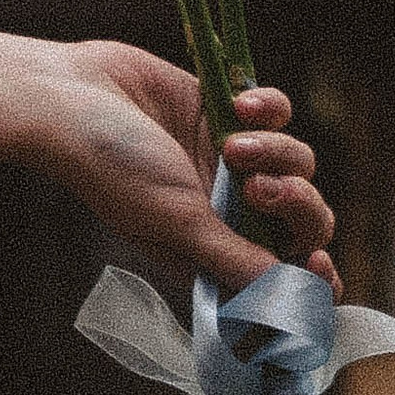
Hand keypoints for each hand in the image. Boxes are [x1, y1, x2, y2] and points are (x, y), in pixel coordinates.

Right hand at [0, 6, 335, 299]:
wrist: (74, 96)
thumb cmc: (112, 170)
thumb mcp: (179, 223)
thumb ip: (235, 260)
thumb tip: (288, 299)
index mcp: (212, 254)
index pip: (280, 279)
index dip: (309, 281)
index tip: (319, 268)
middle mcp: (227, 213)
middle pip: (304, 223)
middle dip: (296, 207)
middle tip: (258, 190)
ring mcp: (232, 163)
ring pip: (299, 164)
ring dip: (275, 151)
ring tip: (231, 143)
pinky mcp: (231, 112)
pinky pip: (281, 114)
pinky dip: (268, 109)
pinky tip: (238, 103)